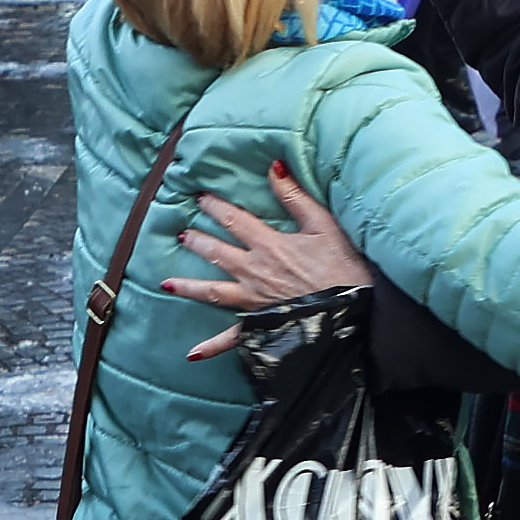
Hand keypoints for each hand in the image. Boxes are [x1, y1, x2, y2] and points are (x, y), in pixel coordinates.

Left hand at [164, 163, 378, 353]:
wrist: (352, 311)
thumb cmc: (343, 268)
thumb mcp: (323, 225)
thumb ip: (295, 196)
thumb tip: (274, 166)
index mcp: (269, 245)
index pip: (235, 220)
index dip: (215, 207)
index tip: (199, 197)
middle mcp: (254, 272)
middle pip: (218, 253)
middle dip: (197, 241)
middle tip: (182, 234)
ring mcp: (254, 301)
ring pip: (214, 292)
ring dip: (189, 287)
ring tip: (167, 284)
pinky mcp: (261, 326)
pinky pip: (233, 338)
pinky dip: (212, 347)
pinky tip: (192, 354)